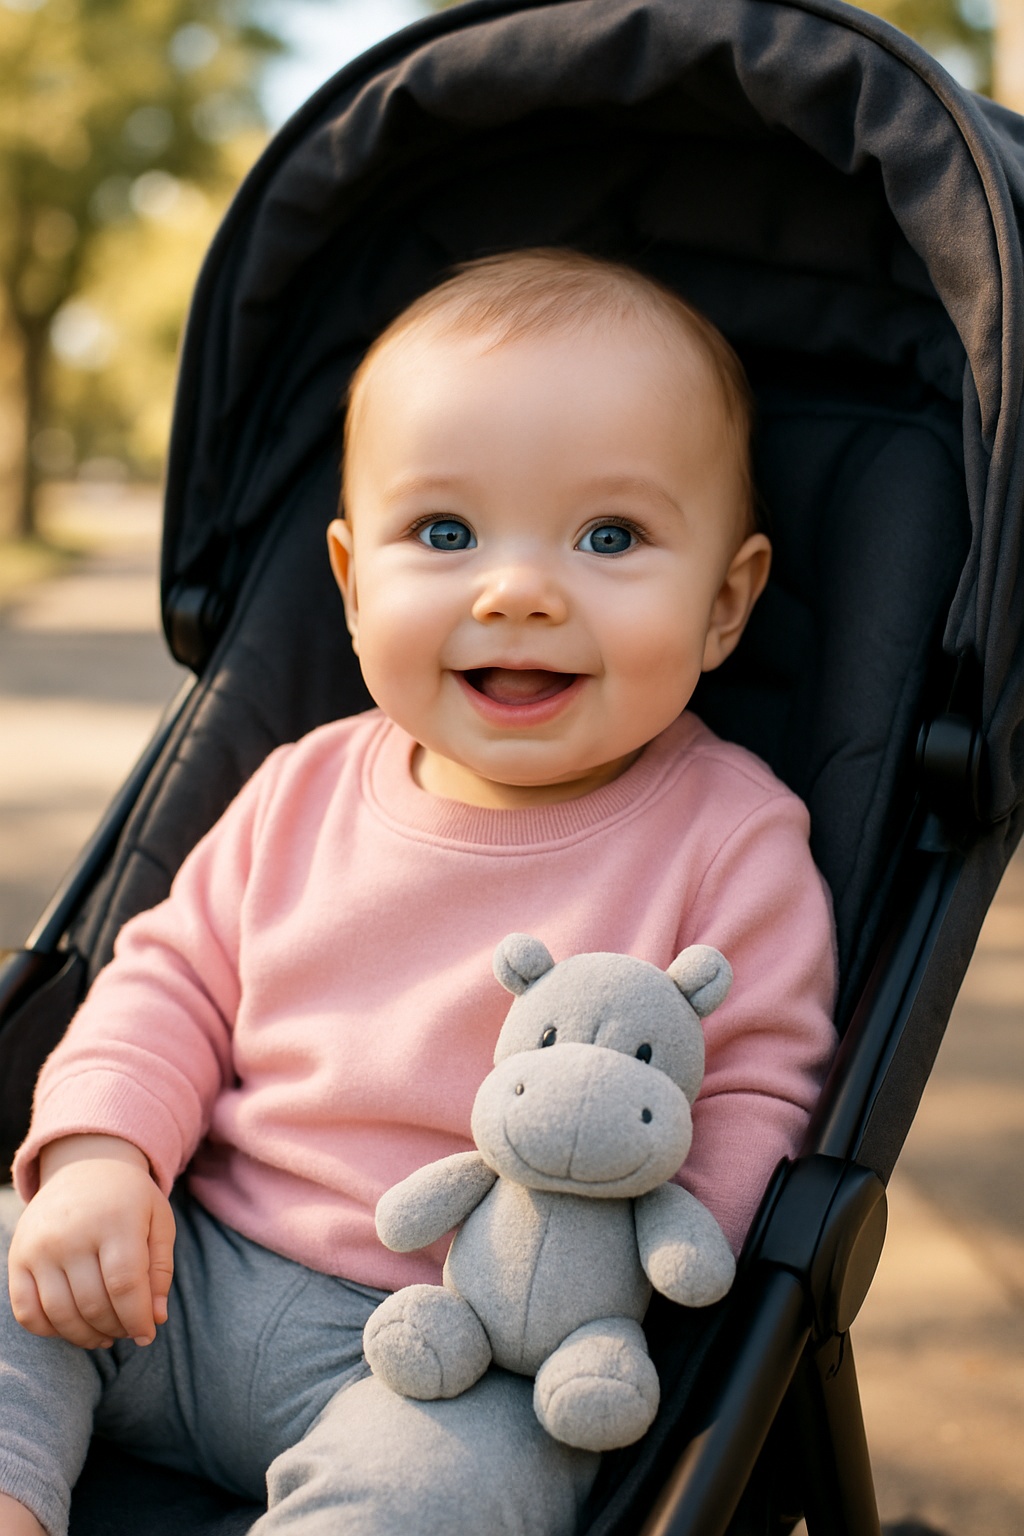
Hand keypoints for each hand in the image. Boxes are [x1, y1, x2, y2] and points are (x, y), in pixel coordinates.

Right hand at [8, 1135, 174, 1349]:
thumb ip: (161, 1270)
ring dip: (87, 1336)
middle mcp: (72, 1233)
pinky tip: (73, 1326)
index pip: (125, 1285)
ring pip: (61, 1315)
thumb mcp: (158, 1222)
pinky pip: (27, 1312)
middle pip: (94, 1305)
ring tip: (106, 1335)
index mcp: (115, 1220)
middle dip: (117, 1328)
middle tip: (129, 1331)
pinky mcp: (17, 1258)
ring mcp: (39, 1247)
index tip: (147, 1334)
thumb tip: (157, 1319)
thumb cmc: (129, 1199)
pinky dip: (50, 1331)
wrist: (84, 1165)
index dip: (137, 1319)